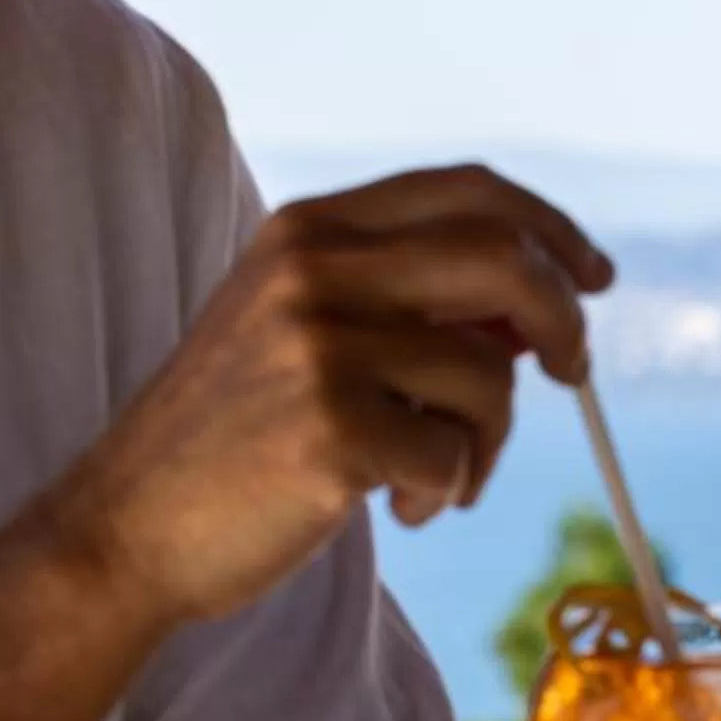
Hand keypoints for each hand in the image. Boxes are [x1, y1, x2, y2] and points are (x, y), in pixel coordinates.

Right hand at [40, 164, 612, 635]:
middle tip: (574, 374)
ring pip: (492, 376)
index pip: (470, 190)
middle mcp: (314, 269)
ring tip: (434, 474)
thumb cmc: (240, 435)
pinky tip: (393, 507)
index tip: (595, 275)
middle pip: (506, 262)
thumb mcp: (306, 328)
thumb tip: (548, 302)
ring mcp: (319, 347)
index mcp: (312, 228)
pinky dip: (448, 493)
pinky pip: (456, 457)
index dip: (552, 229)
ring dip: (488, 439)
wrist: (125, 530)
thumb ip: (412, 298)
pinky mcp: (333, 431)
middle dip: (564, 322)